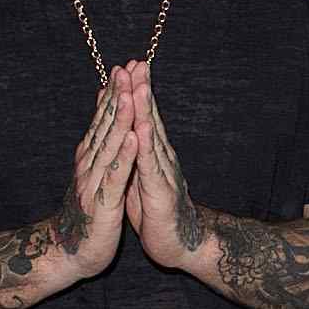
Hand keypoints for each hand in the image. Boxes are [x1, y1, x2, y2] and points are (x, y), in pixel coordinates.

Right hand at [49, 66, 137, 281]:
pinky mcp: (102, 202)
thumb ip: (96, 146)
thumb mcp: (91, 174)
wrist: (66, 252)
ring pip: (110, 144)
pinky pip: (115, 175)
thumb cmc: (84, 212)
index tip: (126, 66)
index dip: (114, 92)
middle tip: (127, 67)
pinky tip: (132, 138)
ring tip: (131, 93)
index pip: (103, 118)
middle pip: (105, 124)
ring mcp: (94, 181)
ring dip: (121, 118)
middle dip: (118, 94)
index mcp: (90, 156)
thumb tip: (100, 118)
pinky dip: (124, 155)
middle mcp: (89, 163)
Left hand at [121, 63, 212, 272]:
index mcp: (153, 155)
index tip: (127, 67)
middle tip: (136, 62)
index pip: (144, 118)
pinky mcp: (161, 191)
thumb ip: (135, 155)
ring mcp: (164, 172)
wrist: (182, 245)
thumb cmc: (158, 213)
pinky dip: (146, 144)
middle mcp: (161, 158)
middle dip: (142, 89)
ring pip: (152, 136)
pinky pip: (151, 164)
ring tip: (138, 84)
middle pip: (150, 118)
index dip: (136, 92)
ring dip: (144, 109)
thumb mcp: (141, 178)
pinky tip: (142, 126)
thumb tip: (127, 133)